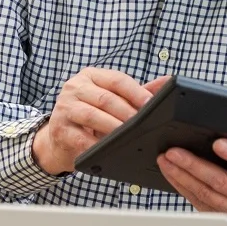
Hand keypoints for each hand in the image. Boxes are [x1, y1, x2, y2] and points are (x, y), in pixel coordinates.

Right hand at [32, 69, 167, 174]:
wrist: (60, 138)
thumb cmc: (91, 114)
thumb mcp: (113, 99)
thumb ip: (138, 91)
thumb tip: (167, 82)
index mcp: (91, 76)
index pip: (117, 80)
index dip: (136, 92)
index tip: (151, 104)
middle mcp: (75, 87)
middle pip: (106, 98)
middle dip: (127, 113)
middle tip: (143, 125)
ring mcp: (64, 107)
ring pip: (93, 116)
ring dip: (114, 128)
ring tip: (129, 136)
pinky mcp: (59, 128)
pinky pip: (81, 137)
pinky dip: (96, 144)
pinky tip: (108, 149)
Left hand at [157, 140, 226, 223]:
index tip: (217, 143)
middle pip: (220, 181)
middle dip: (193, 165)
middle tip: (174, 152)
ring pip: (205, 194)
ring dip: (181, 176)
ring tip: (166, 160)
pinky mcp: (222, 216)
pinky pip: (198, 202)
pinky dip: (182, 187)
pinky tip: (172, 174)